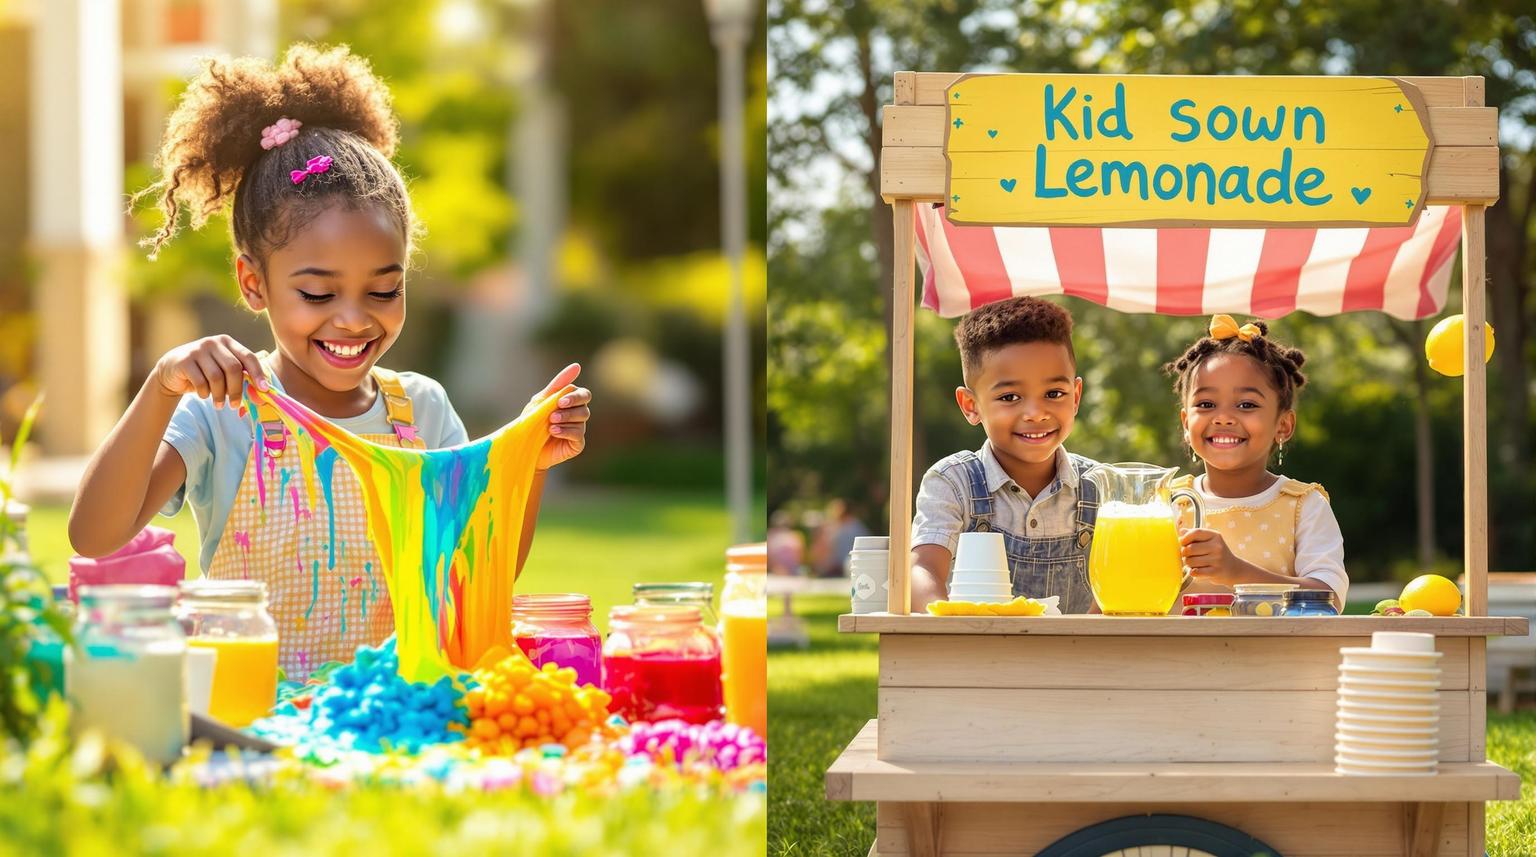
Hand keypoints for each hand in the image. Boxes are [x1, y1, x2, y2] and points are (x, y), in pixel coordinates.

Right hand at [153, 336, 267, 413]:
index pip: (248, 357)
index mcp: (228, 342)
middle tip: (235, 406)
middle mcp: (213, 342)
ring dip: (219, 395)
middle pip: (233, 368)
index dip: (258, 373)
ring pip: (217, 377)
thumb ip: (241, 376)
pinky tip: (204, 395)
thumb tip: (263, 392)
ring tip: (218, 404)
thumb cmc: (205, 373)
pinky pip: (200, 381)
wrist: (172, 371)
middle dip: (236, 390)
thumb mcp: (223, 370)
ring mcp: (198, 349)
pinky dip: (204, 393)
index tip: (264, 390)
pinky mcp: (184, 360)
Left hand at [529, 363, 589, 470]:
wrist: (524, 449)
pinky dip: (565, 431)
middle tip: (557, 408)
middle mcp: (578, 415)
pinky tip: (553, 431)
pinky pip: (578, 434)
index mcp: (571, 402)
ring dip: (565, 417)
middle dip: (572, 404)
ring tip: (550, 422)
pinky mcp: (577, 444)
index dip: (574, 395)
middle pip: (585, 404)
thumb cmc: (532, 422)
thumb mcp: (541, 401)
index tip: (560, 400)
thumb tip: (577, 366)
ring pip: (582, 418)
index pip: (583, 393)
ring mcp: (579, 429)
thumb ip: (557, 385)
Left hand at [1178, 527, 1243, 585]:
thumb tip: (1181, 531)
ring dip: (1188, 564)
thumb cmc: (1217, 554)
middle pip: (1190, 548)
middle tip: (1187, 555)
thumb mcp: (1209, 541)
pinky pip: (1195, 572)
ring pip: (1190, 561)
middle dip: (1184, 553)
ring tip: (1194, 563)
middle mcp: (1217, 547)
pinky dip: (1193, 572)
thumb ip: (1195, 535)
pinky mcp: (1215, 572)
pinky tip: (1196, 570)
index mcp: (1215, 536)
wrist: (1234, 569)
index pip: (1195, 532)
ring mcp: (1217, 560)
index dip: (1185, 538)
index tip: (1182, 543)